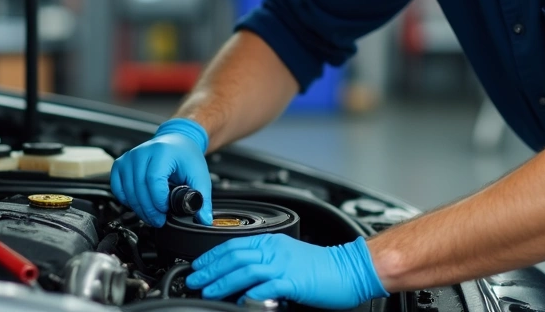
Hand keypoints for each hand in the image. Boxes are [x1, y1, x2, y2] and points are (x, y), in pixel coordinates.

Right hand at [110, 118, 213, 226]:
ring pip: (127, 190)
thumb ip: (203, 198)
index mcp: (162, 152)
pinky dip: (126, 200)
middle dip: (149, 210)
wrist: (176, 142)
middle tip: (159, 220)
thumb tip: (204, 220)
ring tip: (151, 215)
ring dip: (138, 208)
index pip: (153, 180)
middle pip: (139, 188)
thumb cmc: (186, 156)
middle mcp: (142, 152)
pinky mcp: (121, 164)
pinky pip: (117, 188)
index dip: (158, 200)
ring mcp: (129, 157)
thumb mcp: (199, 175)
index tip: (166, 211)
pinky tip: (138, 204)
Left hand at [185, 234, 386, 307]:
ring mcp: (284, 265)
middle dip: (210, 269)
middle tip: (194, 279)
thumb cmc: (322, 267)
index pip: (234, 245)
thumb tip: (241, 277)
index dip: (211, 255)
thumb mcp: (288, 258)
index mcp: (272, 242)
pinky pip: (266, 287)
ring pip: (245, 269)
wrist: (350, 269)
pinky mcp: (293, 281)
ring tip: (208, 290)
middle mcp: (275, 250)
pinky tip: (239, 301)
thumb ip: (265, 264)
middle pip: (234, 256)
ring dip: (222, 280)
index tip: (197, 266)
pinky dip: (250, 294)